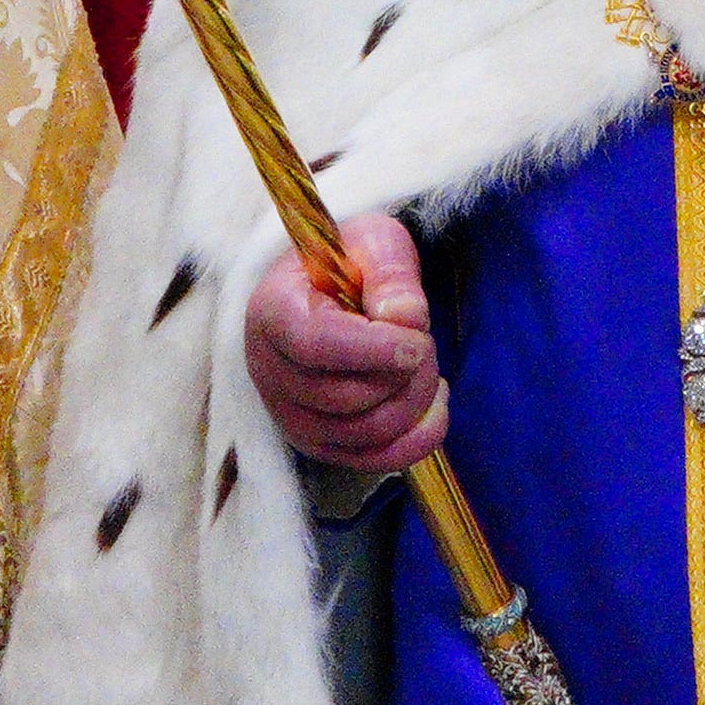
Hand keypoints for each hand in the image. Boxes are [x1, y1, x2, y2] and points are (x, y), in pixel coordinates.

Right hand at [250, 213, 450, 471]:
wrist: (332, 289)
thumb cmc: (351, 262)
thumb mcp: (375, 244)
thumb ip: (391, 274)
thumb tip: (405, 318)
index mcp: (272, 312)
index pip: (315, 345)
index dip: (373, 350)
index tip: (418, 341)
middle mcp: (269, 370)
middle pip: (344, 396)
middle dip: (403, 373)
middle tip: (425, 340)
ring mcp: (290, 413)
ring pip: (363, 432)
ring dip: (413, 401)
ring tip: (424, 363)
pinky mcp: (318, 442)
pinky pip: (372, 460)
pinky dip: (416, 440)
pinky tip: (436, 406)